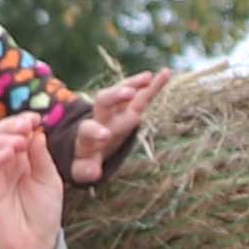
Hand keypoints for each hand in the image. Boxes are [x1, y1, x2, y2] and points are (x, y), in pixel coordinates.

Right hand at [0, 110, 70, 248]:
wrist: (36, 244)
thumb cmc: (43, 213)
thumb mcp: (49, 179)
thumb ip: (41, 157)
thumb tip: (36, 131)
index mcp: (20, 159)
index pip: (14, 132)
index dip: (22, 121)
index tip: (37, 117)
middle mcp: (4, 165)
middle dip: (11, 124)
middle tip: (27, 124)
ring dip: (2, 137)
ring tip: (20, 140)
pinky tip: (10, 152)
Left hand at [61, 68, 168, 183]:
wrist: (88, 139)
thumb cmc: (86, 156)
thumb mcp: (83, 166)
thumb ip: (85, 170)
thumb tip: (94, 175)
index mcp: (87, 133)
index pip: (88, 129)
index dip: (95, 131)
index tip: (104, 135)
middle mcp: (100, 115)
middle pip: (104, 101)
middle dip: (116, 96)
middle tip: (129, 93)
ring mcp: (115, 107)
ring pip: (122, 91)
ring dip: (134, 84)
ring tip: (149, 77)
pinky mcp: (128, 104)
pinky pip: (140, 92)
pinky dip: (151, 85)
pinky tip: (165, 73)